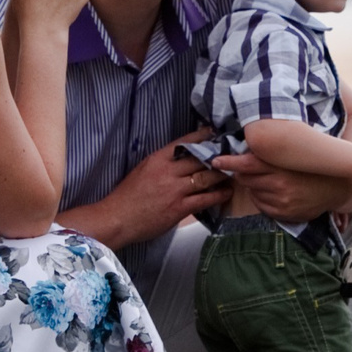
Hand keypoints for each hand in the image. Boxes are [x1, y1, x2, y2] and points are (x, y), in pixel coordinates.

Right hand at [90, 133, 229, 238]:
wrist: (118, 218)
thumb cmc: (128, 195)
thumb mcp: (143, 169)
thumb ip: (162, 162)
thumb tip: (182, 157)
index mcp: (157, 159)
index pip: (184, 142)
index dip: (202, 136)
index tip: (215, 132)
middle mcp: (168, 172)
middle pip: (200, 159)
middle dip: (218, 155)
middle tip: (233, 153)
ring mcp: (175, 190)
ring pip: (206, 178)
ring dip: (222, 175)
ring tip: (233, 172)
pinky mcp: (179, 208)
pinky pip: (205, 199)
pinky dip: (218, 195)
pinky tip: (227, 192)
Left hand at [210, 152, 351, 223]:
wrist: (337, 189)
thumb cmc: (313, 168)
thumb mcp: (294, 155)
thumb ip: (273, 152)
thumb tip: (247, 147)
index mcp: (281, 164)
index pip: (248, 163)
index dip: (229, 161)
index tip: (216, 160)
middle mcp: (279, 182)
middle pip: (246, 178)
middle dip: (243, 173)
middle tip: (249, 169)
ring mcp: (281, 200)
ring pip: (252, 191)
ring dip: (255, 186)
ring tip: (271, 181)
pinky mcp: (283, 213)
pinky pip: (261, 205)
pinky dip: (263, 199)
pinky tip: (276, 193)